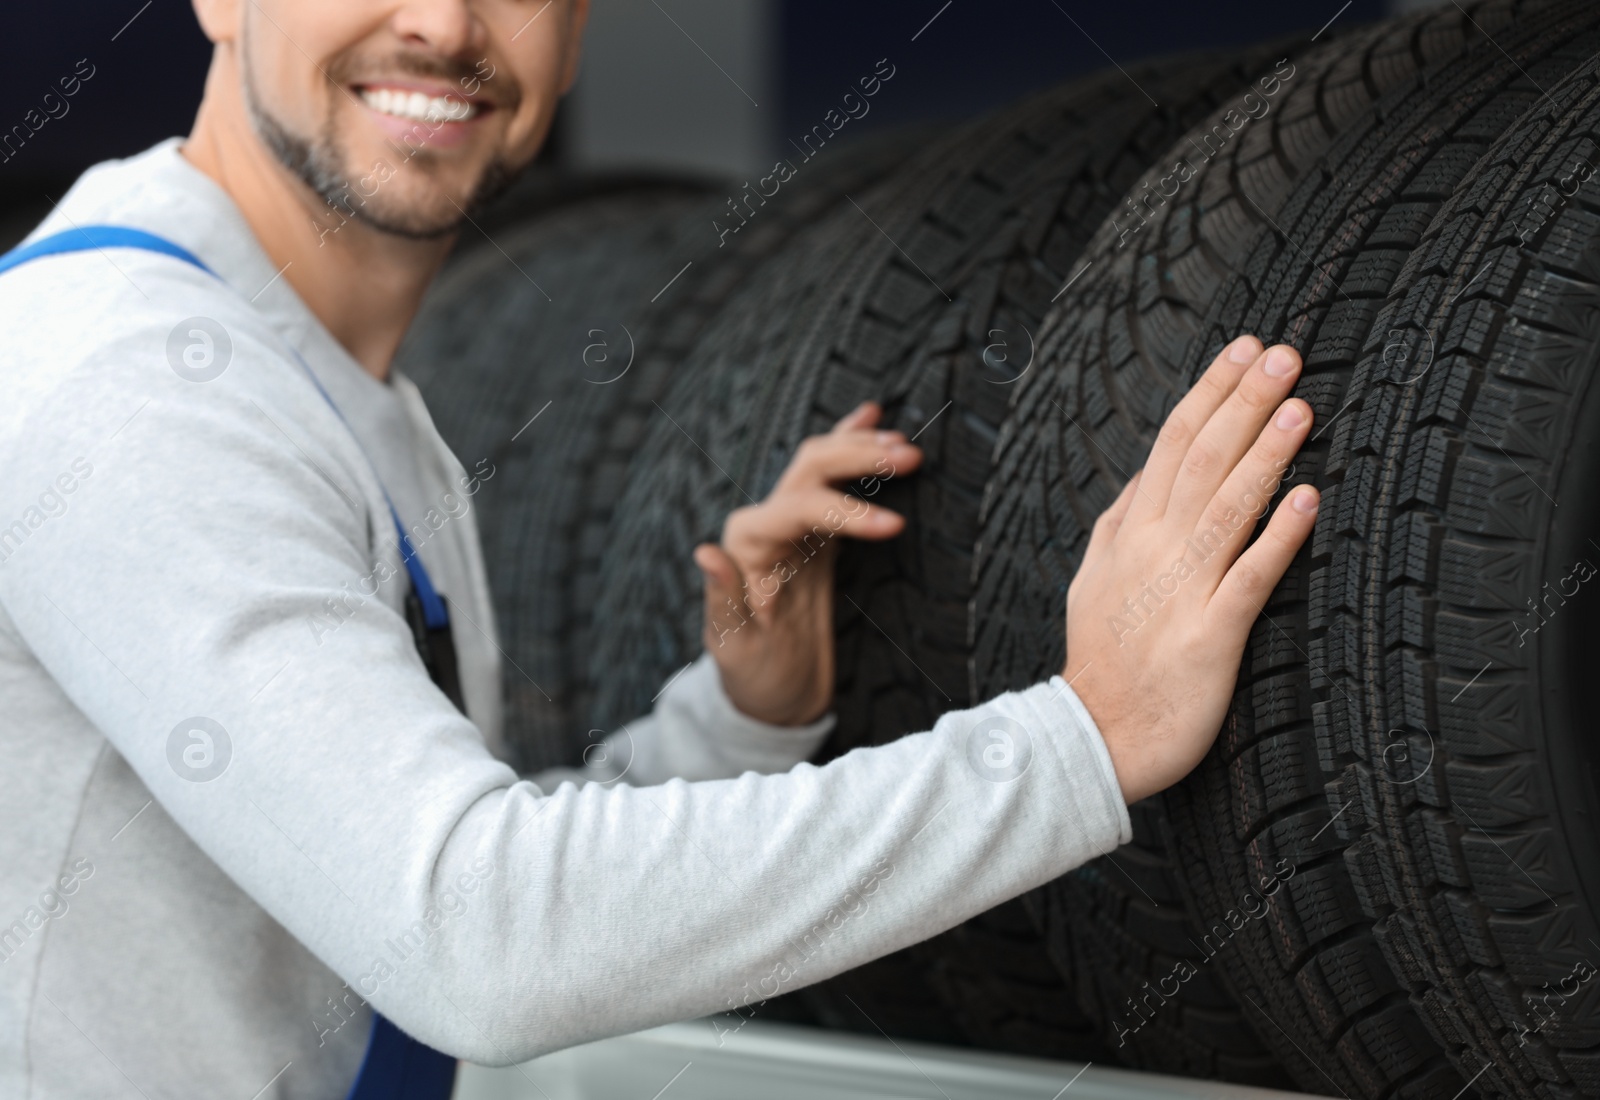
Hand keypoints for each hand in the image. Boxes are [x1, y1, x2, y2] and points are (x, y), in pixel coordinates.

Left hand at [696, 403, 922, 725]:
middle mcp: (765, 523)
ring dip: (862, 446)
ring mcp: (791, 523)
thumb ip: (723, 600)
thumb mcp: (736, 650)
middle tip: (913, 456)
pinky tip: (872, 419)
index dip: (847, 512)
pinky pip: (833, 479)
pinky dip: (851, 446)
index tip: (894, 526)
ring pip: (822, 463)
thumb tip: (705, 551)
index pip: (798, 508)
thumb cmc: (752, 674)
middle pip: (811, 468)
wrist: (770, 694)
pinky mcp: (815, 533)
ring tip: (906, 445)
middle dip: (859, 457)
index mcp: (746, 545)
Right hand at [1063, 336, 1317, 803]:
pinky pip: (1249, 578)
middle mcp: (1155, 551)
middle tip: (1284, 355)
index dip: (1211, 393)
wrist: (1093, 736)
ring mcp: (1181, 591)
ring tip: (1299, 407)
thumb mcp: (1093, 578)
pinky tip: (1306, 500)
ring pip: (1226, 507)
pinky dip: (1277, 537)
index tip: (1244, 351)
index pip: (1172, 444)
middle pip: (1202, 459)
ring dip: (1264, 453)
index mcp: (1131, 533)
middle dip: (1244, 401)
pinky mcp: (1210, 635)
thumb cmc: (1102, 660)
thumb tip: (1145, 476)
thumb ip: (1121, 523)